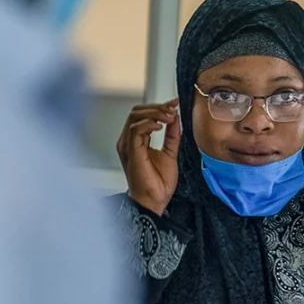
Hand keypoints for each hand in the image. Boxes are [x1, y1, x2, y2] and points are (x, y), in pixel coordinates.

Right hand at [116, 99, 181, 215]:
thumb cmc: (158, 182)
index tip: (175, 103)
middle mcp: (128, 141)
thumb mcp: (170, 152)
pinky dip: (149, 123)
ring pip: (135, 116)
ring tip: (169, 116)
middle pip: (137, 111)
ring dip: (155, 112)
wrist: (155, 200)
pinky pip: (136, 129)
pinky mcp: (131, 151)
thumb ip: (172, 134)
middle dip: (157, 107)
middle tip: (173, 109)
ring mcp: (127, 145)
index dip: (159, 106)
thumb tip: (176, 117)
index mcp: (135, 140)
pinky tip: (161, 126)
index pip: (143, 115)